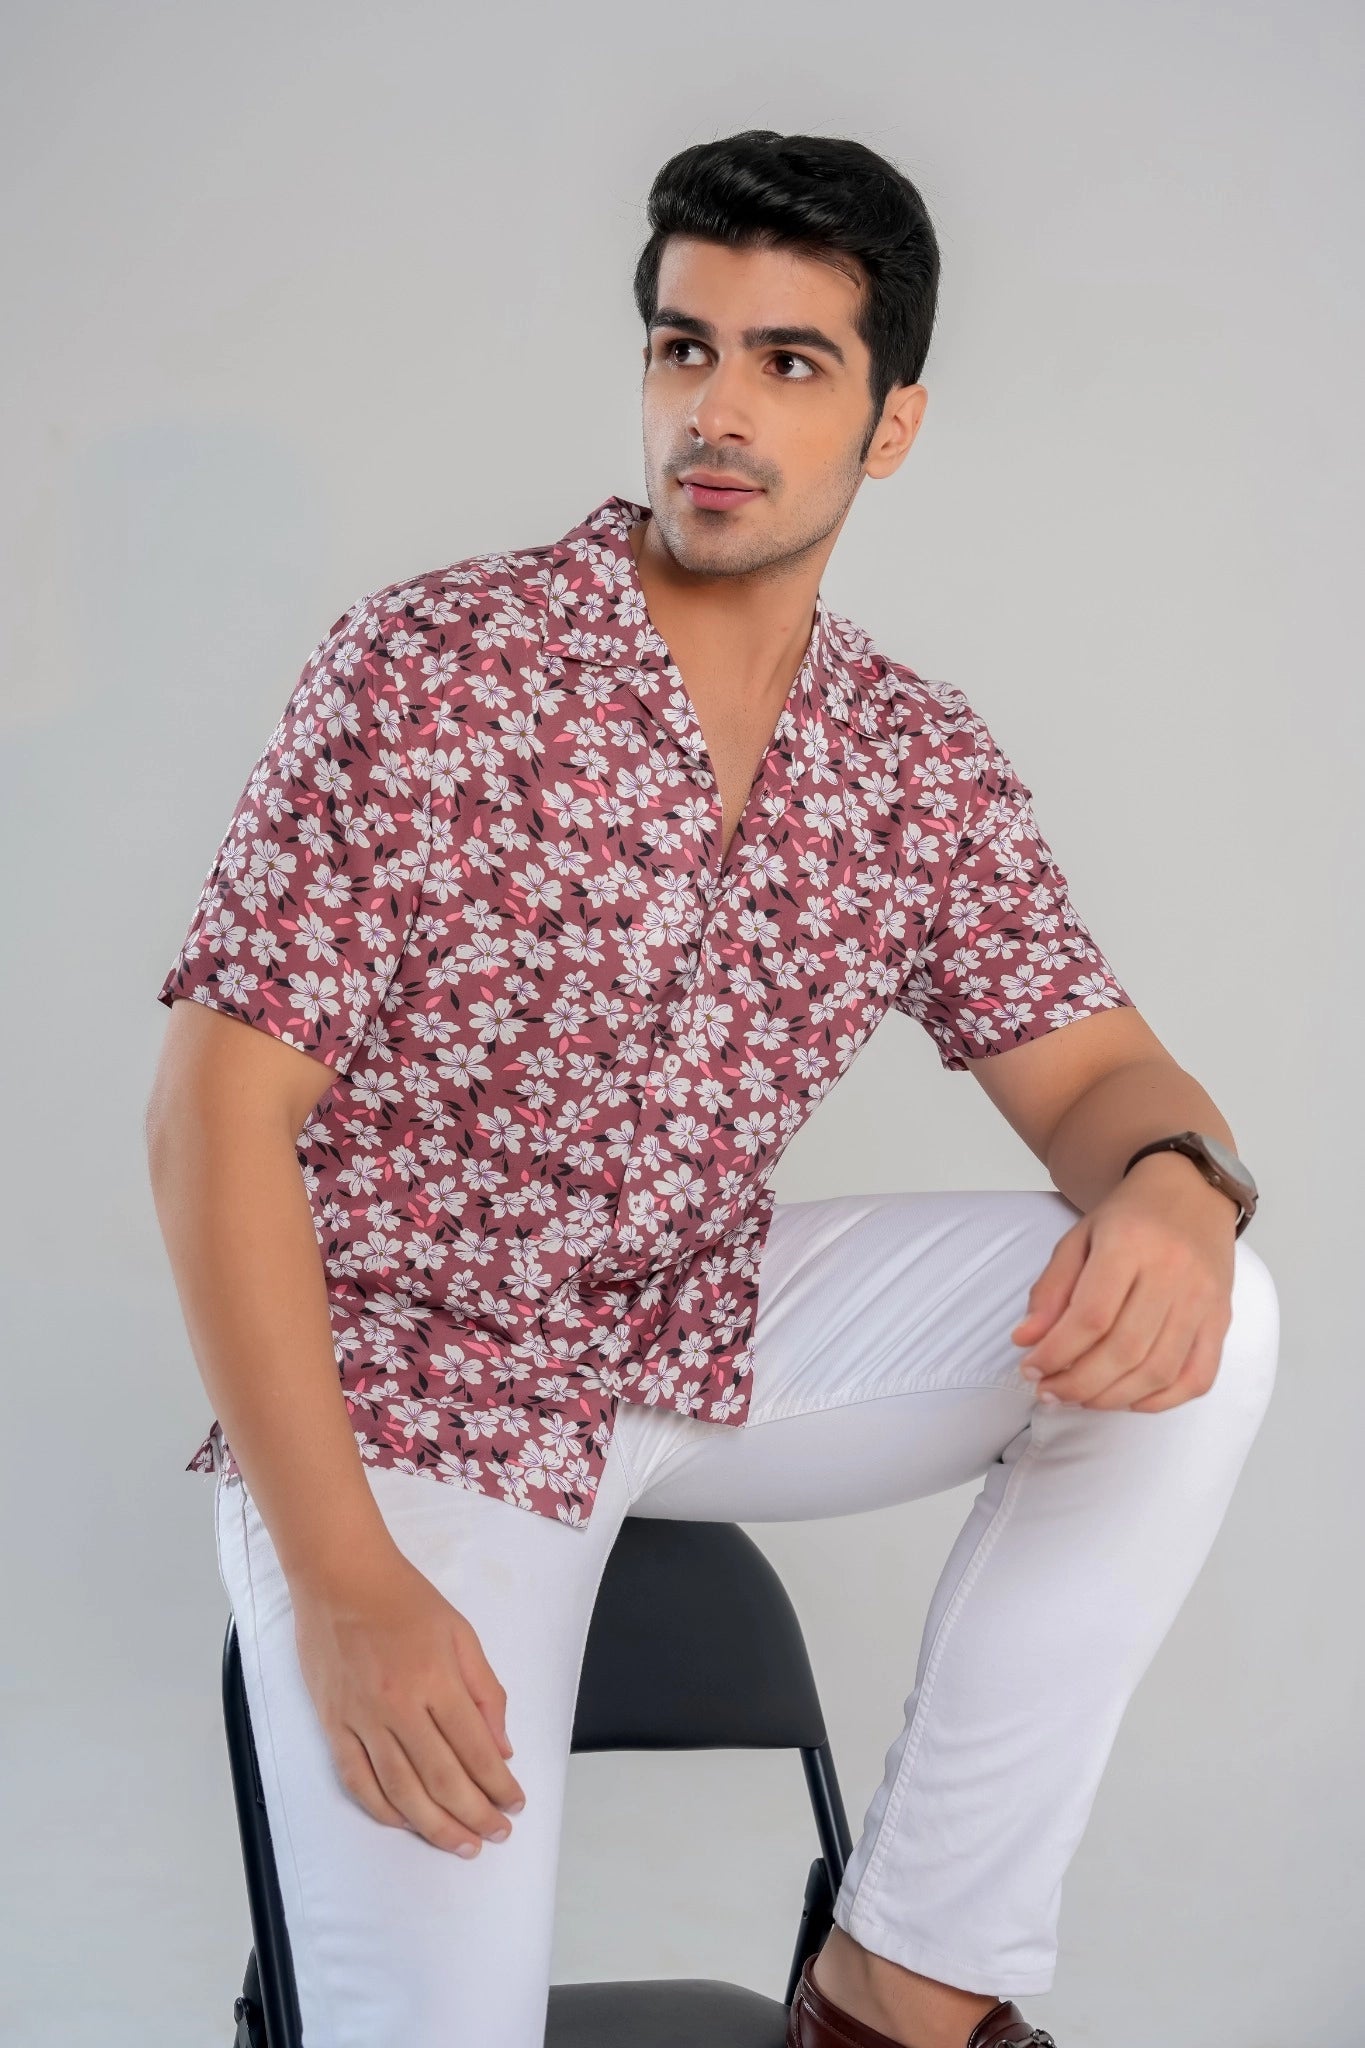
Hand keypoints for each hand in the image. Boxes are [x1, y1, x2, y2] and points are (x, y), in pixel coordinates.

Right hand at [291, 1548, 526, 1855]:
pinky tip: (407, 1824)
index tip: (516, 1805)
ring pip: (402, 1790)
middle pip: (442, 1778)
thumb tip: (501, 1748)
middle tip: (495, 1835)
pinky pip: (358, 1780)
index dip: (500, 1785)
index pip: (476, 1749)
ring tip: (460, 1844)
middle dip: (475, 1814)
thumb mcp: (461, 1633)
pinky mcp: (333, 1724)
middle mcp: (399, 1705)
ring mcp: (361, 1718)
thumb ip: (486, 1691)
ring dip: (435, 1825)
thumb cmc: (404, 1599)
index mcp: (436, 1679)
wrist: (340, 1576)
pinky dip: (384, 1810)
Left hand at [1010, 1155, 1237, 1411]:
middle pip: (1124, 1349)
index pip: (1091, 1316)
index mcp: (1129, 1244)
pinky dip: (1161, 1400)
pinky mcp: (1221, 1319)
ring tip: (1079, 1398)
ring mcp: (1203, 1299)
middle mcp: (1173, 1273)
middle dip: (1078, 1382)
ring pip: (1158, 1370)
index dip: (1056, 1352)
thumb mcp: (1078, 1238)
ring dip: (1112, 1397)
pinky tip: (1127, 1399)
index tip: (1030, 1368)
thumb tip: (1026, 1340)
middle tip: (1049, 1391)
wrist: (1191, 1192)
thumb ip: (1051, 1289)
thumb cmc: (1129, 1217)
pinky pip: (1198, 1377)